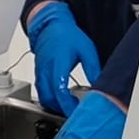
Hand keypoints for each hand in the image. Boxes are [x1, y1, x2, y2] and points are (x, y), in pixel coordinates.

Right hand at [26, 2, 101, 116]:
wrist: (50, 25)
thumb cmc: (67, 35)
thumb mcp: (86, 50)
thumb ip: (93, 69)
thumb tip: (99, 85)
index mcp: (58, 64)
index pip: (59, 91)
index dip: (67, 105)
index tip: (75, 113)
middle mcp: (46, 70)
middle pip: (49, 98)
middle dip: (61, 108)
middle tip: (75, 111)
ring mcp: (40, 72)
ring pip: (43, 97)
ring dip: (55, 104)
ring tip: (69, 105)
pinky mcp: (38, 73)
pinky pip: (41, 91)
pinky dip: (50, 98)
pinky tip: (60, 98)